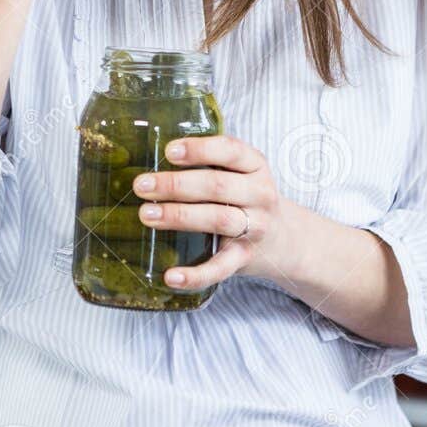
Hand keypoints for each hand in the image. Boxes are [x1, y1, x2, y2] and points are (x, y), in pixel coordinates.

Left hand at [129, 134, 297, 292]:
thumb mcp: (239, 172)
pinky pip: (221, 268)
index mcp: (255, 166)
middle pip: (217, 186)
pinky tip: (171, 276)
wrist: (284, 239)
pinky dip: (196, 275)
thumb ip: (208, 163)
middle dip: (175, 185)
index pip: (230, 151)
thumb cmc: (245, 198)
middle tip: (142, 186)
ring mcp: (256, 228)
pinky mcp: (245, 258)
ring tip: (146, 215)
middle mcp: (260, 195)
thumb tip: (150, 158)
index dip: (199, 150)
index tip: (169, 151)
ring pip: (218, 219)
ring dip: (179, 216)